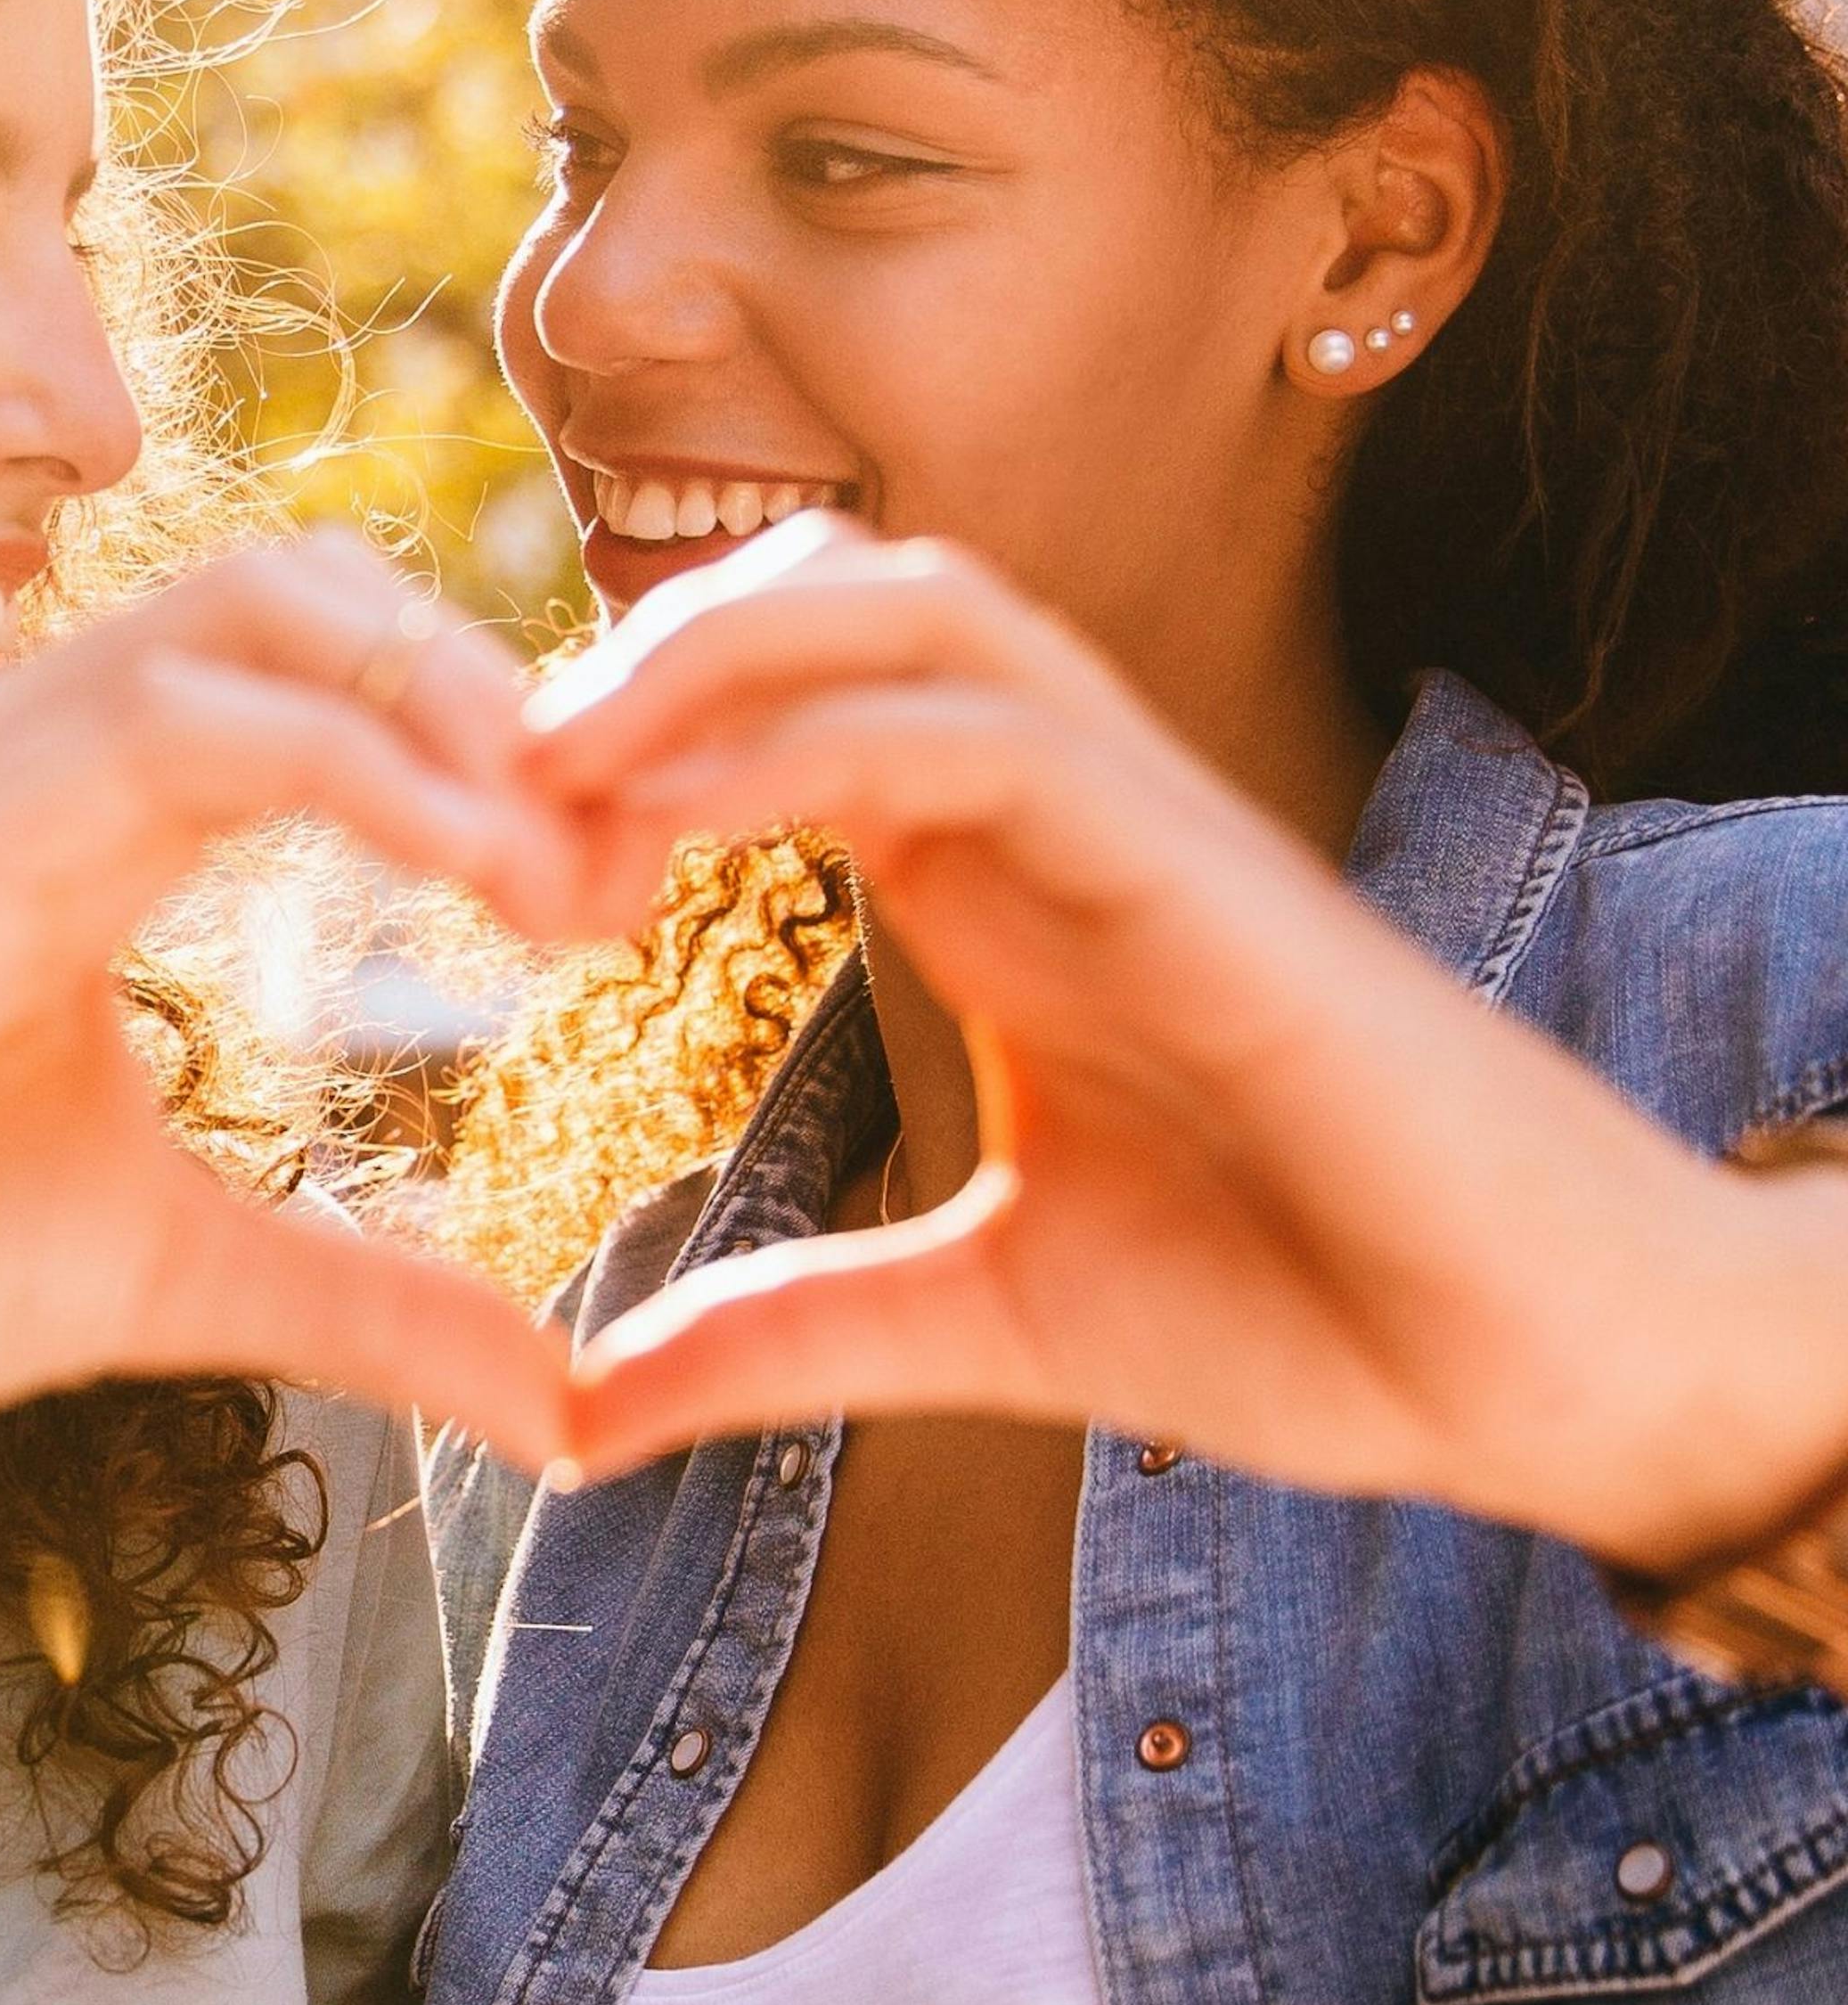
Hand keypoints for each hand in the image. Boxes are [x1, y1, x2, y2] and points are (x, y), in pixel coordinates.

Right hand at [0, 532, 589, 1492]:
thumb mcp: (170, 1275)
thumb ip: (364, 1300)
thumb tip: (568, 1400)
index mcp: (80, 814)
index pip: (321, 677)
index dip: (492, 748)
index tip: (626, 888)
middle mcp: (23, 749)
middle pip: (309, 590)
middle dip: (496, 693)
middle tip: (628, 855)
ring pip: (256, 609)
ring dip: (449, 708)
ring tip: (571, 858)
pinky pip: (173, 720)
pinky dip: (359, 766)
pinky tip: (478, 869)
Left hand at [522, 520, 1847, 1578]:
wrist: (1526, 1364)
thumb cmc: (1303, 1308)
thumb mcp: (978, 1320)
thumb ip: (789, 1334)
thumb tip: (585, 1411)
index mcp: (995, 876)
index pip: (784, 701)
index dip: (619, 744)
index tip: (479, 861)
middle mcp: (1056, 810)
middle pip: (830, 594)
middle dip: (643, 648)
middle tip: (478, 777)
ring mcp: (1140, 818)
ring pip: (912, 603)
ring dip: (713, 654)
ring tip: (554, 764)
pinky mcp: (1208, 865)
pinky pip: (990, 731)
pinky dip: (818, 742)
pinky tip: (684, 825)